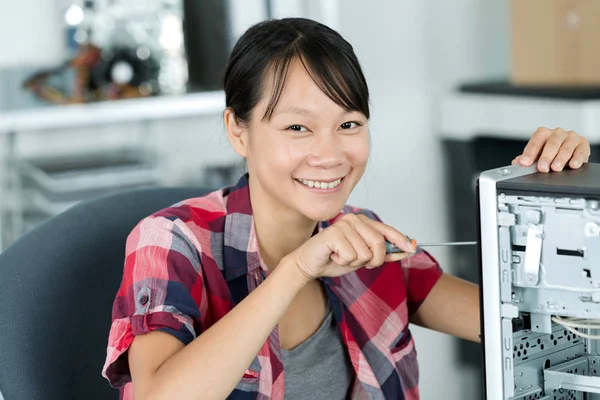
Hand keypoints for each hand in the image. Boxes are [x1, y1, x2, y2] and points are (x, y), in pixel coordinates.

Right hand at [290, 214, 413, 280]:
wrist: (310, 264)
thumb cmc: (335, 259)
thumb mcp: (363, 259)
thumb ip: (383, 253)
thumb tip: (407, 250)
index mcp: (362, 222)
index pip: (386, 230)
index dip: (400, 240)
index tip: (412, 248)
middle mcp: (354, 219)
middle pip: (379, 243)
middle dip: (373, 260)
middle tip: (357, 262)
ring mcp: (344, 224)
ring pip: (365, 253)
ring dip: (354, 262)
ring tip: (341, 257)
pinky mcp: (334, 233)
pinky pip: (351, 255)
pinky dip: (343, 262)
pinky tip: (333, 255)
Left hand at [513, 127, 590, 171]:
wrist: (569, 150)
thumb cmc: (549, 152)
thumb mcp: (537, 155)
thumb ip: (527, 158)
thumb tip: (517, 162)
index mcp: (543, 133)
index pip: (536, 140)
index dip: (529, 152)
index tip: (524, 162)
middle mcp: (557, 133)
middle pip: (552, 143)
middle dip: (546, 157)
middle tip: (542, 168)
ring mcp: (571, 137)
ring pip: (566, 147)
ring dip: (560, 159)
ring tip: (555, 168)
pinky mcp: (583, 144)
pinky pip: (581, 151)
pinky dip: (577, 159)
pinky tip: (573, 165)